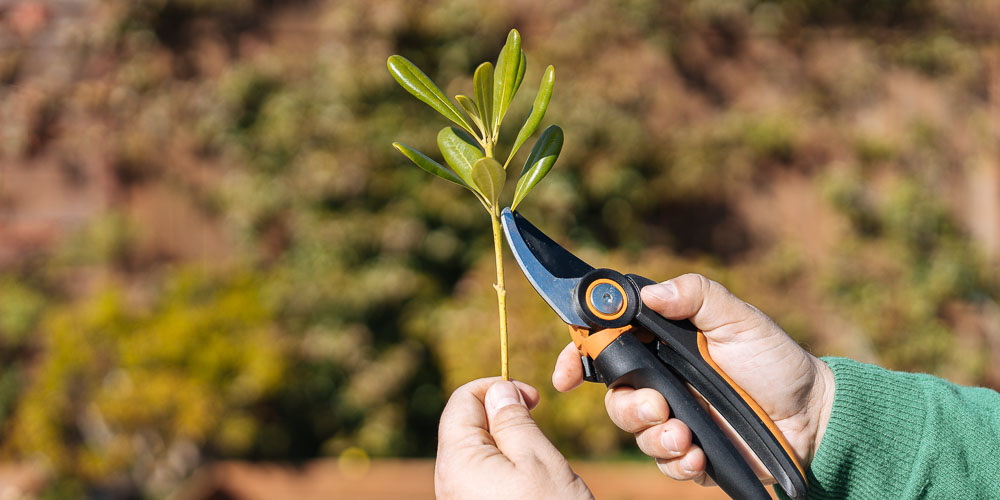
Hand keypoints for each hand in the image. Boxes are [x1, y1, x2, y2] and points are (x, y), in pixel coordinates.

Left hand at [435, 377, 592, 498]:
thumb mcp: (538, 460)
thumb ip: (513, 420)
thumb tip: (497, 391)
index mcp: (457, 461)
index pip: (462, 401)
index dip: (496, 388)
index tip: (532, 398)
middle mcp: (449, 482)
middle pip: (466, 426)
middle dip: (504, 419)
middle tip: (539, 434)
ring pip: (478, 453)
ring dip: (509, 446)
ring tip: (540, 467)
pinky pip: (484, 478)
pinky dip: (508, 470)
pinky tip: (533, 488)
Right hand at [552, 273, 834, 485]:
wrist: (812, 415)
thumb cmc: (773, 359)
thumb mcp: (738, 318)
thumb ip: (695, 295)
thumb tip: (648, 293)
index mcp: (661, 344)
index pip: (606, 345)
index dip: (577, 357)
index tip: (564, 376)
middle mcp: (661, 381)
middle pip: (614, 394)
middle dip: (629, 405)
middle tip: (659, 407)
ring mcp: (673, 418)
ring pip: (635, 431)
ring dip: (654, 435)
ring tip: (687, 435)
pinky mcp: (689, 453)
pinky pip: (665, 462)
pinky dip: (677, 460)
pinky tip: (699, 454)